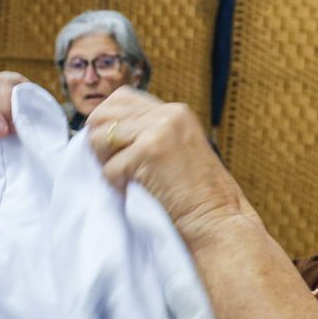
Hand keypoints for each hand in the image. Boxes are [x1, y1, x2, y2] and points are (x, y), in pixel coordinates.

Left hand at [86, 87, 256, 241]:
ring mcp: (159, 130)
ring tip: (128, 179)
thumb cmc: (195, 195)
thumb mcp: (176, 149)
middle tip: (117, 167)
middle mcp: (167, 114)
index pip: (119, 99)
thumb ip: (148, 133)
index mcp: (174, 111)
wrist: (217, 220)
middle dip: (100, 143)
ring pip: (100, 138)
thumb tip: (100, 131)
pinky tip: (137, 191)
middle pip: (102, 115)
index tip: (116, 151)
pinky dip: (117, 185)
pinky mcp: (149, 152)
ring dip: (106, 163)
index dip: (107, 124)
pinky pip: (109, 167)